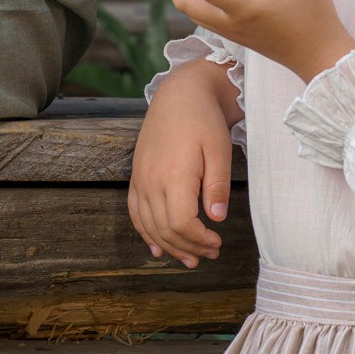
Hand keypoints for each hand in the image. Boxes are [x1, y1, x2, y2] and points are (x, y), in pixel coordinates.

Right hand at [129, 61, 238, 267]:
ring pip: (148, 225)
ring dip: (168, 246)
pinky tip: (156, 247)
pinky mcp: (136, 176)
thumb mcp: (219, 148)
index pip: (182, 223)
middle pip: (165, 229)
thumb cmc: (203, 119)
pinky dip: (144, 232)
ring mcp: (140, 179)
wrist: (179, 94)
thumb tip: (217, 218)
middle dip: (188, 248)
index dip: (200, 240)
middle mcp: (151, 180)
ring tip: (189, 259)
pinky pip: (135, 212)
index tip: (218, 243)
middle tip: (210, 255)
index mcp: (174, 174)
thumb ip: (217, 185)